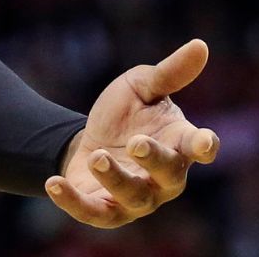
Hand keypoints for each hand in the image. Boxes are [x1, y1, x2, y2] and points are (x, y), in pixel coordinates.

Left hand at [45, 39, 219, 228]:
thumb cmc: (128, 114)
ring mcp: (136, 198)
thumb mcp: (142, 86)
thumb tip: (200, 45)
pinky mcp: (104, 210)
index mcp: (178, 143)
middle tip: (137, 142)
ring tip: (98, 156)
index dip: (204, 146)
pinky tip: (53, 184)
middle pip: (168, 175)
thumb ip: (170, 72)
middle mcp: (163, 177)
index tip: (205, 143)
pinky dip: (73, 202)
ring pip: (133, 196)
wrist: (90, 138)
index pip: (198, 146)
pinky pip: (92, 212)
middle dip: (154, 160)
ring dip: (115, 178)